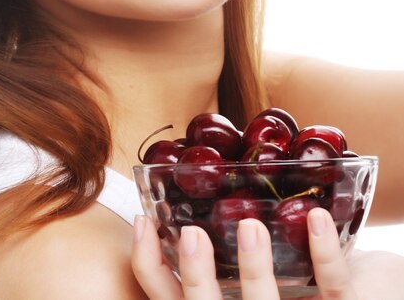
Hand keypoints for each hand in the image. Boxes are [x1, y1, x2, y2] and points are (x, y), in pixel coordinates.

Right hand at [131, 208, 362, 298]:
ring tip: (251, 225)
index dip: (148, 265)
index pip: (167, 299)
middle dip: (194, 279)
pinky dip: (325, 255)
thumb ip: (216, 258)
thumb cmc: (287, 283)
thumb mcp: (240, 277)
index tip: (143, 220)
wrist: (350, 297)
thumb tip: (186, 203)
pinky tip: (317, 219)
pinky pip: (334, 289)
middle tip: (192, 233)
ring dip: (256, 270)